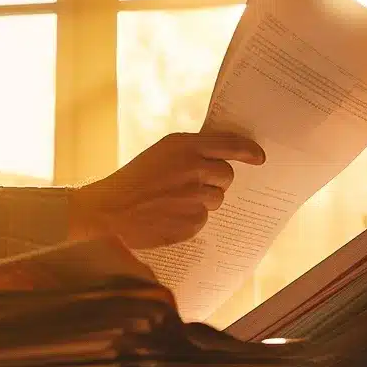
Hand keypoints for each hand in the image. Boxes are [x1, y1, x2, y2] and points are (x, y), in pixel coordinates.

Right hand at [69, 133, 265, 248]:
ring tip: (173, 202)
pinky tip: (168, 216)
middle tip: (191, 185)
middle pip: (227, 175)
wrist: (107, 212)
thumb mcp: (160, 154)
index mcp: (184, 145)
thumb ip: (189, 152)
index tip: (259, 157)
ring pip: (216, 199)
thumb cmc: (132, 181)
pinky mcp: (192, 222)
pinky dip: (190, 219)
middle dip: (215, 181)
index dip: (248, 151)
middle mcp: (193, 168)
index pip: (230, 144)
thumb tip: (222, 158)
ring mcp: (194, 197)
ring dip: (202, 201)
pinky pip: (203, 220)